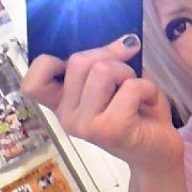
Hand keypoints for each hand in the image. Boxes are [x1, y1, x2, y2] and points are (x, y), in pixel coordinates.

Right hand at [21, 36, 183, 171]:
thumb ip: (108, 59)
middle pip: (78, 61)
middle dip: (110, 58)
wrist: (159, 151)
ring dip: (128, 73)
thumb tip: (125, 41)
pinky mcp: (111, 129)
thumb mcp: (118, 79)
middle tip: (126, 77)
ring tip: (136, 92)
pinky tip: (149, 101)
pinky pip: (130, 87)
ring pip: (102, 70)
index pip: (33, 83)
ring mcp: (86, 126)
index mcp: (62, 104)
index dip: (51, 63)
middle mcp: (67, 117)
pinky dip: (147, 87)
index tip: (82, 66)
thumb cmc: (137, 112)